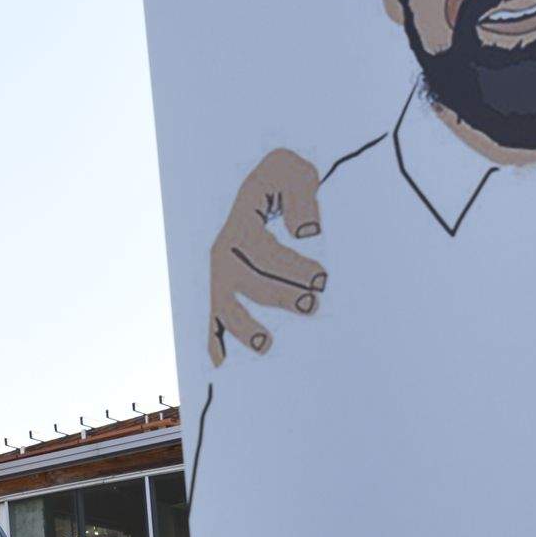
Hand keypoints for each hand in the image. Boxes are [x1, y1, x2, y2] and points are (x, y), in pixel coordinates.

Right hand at [207, 147, 326, 366]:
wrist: (270, 183)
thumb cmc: (286, 180)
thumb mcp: (297, 173)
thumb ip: (302, 198)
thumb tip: (307, 232)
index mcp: (241, 222)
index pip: (264, 251)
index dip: (292, 267)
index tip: (321, 278)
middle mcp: (225, 250)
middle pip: (249, 280)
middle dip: (282, 296)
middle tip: (313, 303)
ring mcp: (220, 272)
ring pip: (226, 305)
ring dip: (245, 326)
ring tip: (266, 343)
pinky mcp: (223, 287)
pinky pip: (214, 316)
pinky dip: (215, 340)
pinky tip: (221, 363)